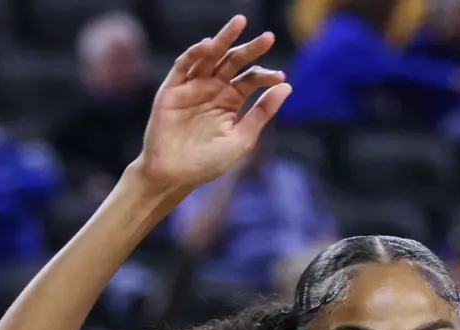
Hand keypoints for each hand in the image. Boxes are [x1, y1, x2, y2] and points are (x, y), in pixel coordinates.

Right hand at [132, 16, 290, 194]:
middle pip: (232, 62)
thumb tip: (287, 86)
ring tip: (240, 24)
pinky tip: (210, 45)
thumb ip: (262, 112)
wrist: (175, 176)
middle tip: (269, 38)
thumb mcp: (243, 137)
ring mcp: (191, 87)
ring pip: (209, 57)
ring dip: (223, 40)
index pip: (249, 79)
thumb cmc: (208, 162)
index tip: (280, 76)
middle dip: (250, 49)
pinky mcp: (171, 89)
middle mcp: (212, 89)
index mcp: (230, 100)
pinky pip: (183, 66)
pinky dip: (195, 54)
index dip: (265, 76)